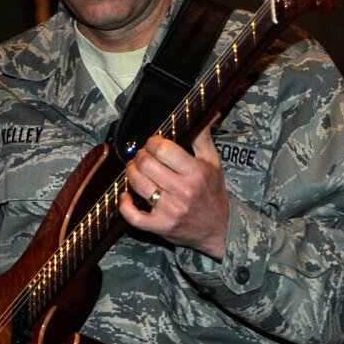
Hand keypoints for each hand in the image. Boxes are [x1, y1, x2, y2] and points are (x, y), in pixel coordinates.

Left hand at [117, 121, 230, 258]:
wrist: (219, 230)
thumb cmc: (213, 194)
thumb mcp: (214, 164)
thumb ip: (204, 138)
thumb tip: (207, 113)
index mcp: (197, 173)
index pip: (163, 149)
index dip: (153, 143)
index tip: (154, 144)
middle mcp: (183, 191)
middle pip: (146, 164)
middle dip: (140, 156)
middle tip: (143, 157)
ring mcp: (170, 210)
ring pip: (137, 184)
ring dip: (131, 173)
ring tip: (136, 171)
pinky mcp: (160, 226)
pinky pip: (132, 215)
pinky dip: (124, 204)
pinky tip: (127, 196)